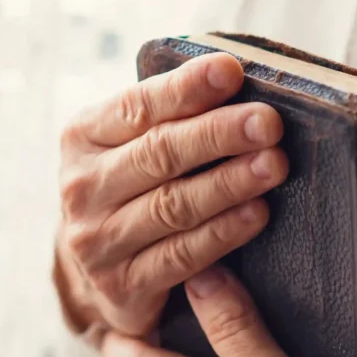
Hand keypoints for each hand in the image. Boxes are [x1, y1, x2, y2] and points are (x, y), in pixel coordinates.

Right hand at [55, 53, 288, 336]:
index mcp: (84, 137)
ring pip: (173, 205)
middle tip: (268, 123)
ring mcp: (98, 240)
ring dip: (229, 183)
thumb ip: (173, 114)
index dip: (186, 88)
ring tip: (274, 165)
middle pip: (159, 154)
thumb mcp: (135, 145)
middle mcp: (83, 187)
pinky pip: (182, 254)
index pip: (138, 106)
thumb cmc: (135, 189)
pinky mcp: (122, 285)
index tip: (231, 70)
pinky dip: (224, 232)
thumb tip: (236, 76)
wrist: (99, 272)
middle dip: (219, 134)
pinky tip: (258, 213)